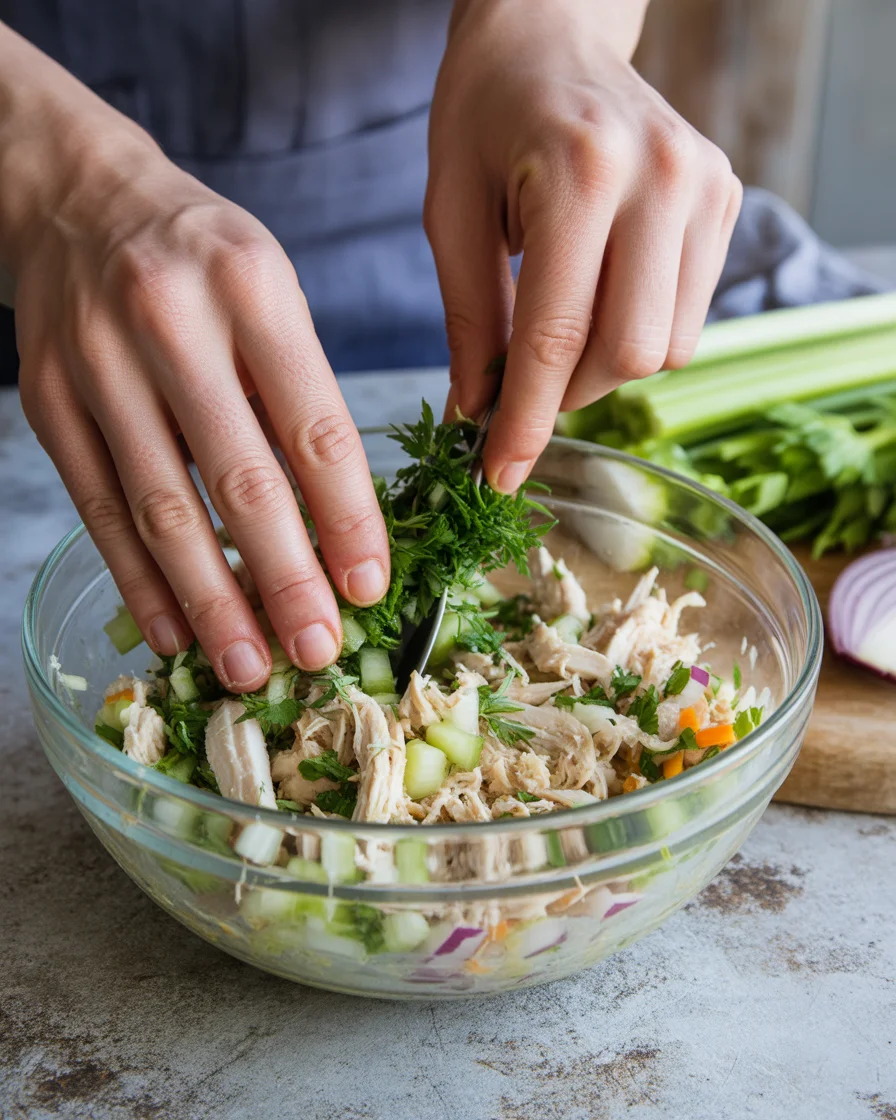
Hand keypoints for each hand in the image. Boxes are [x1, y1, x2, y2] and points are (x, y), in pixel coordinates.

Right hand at [1, 31, 388, 690]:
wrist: (78, 197)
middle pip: (240, 478)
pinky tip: (173, 632)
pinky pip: (99, 507)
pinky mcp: (47, 400)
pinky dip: (139, 580)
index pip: (315, 425)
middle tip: (318, 650)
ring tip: (248, 667)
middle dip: (285, 579)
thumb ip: (302, 391)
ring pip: (162, 507)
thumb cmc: (202, 256)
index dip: (348, 519)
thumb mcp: (272, 289)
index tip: (371, 586)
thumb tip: (336, 526)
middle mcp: (170, 320)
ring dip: (210, 600)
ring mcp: (97, 363)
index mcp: (252, 286)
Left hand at [426, 0, 742, 491]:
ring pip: (666, 347)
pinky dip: (637, 334)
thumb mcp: (450, 212)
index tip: (497, 475)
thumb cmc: (484, 114)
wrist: (551, 30)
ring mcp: (706, 186)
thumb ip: (468, 319)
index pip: (556, 334)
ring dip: (604, 369)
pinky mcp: (727, 197)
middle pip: (628, 353)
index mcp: (579, 172)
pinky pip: (688, 317)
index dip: (525, 420)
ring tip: (559, 332)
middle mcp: (660, 177)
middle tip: (521, 383)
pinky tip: (600, 298)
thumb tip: (477, 416)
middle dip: (566, 395)